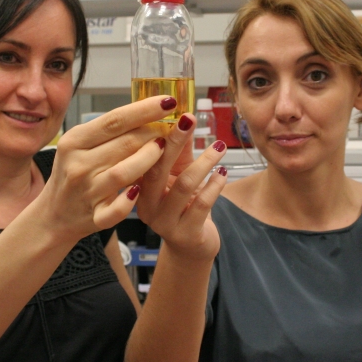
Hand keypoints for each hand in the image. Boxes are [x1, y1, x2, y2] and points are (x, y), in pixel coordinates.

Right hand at [37, 96, 174, 241]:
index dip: (144, 110)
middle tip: (173, 127)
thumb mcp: (81, 146)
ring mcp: (87, 192)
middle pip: (124, 143)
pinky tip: (140, 190)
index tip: (168, 101)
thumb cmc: (74, 172)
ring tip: (163, 149)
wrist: (54, 214)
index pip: (115, 120)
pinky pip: (117, 209)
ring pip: (124, 172)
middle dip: (153, 132)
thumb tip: (148, 110)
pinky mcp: (94, 217)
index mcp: (74, 141)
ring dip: (149, 159)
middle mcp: (78, 165)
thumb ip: (108, 131)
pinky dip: (130, 201)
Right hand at [136, 113, 227, 261]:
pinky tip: (222, 174)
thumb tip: (184, 117)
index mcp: (138, 190)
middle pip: (157, 170)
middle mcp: (146, 207)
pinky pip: (202, 204)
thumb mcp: (179, 175)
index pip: (142, 159)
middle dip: (175, 142)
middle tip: (189, 120)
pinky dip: (214, 185)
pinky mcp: (185, 234)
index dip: (157, 135)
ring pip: (183, 185)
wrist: (191, 247)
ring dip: (204, 163)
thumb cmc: (183, 207)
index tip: (172, 115)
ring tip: (220, 148)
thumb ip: (180, 151)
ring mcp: (164, 224)